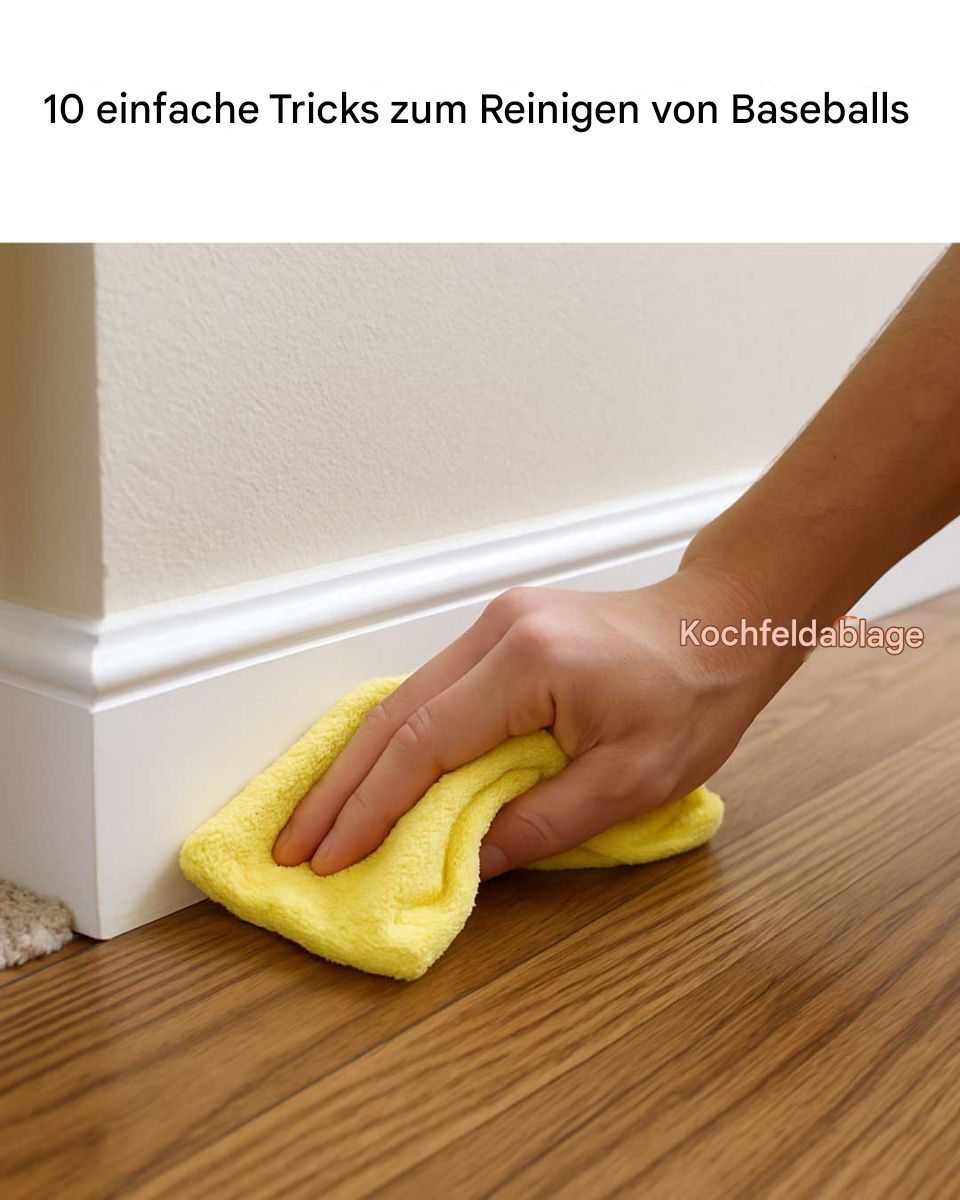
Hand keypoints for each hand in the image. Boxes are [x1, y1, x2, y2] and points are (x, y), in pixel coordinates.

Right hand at [273, 567, 795, 878]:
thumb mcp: (631, 781)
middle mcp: (497, 630)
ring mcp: (494, 623)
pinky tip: (369, 773)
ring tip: (316, 819)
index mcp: (529, 663)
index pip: (424, 742)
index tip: (330, 856)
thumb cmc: (692, 700)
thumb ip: (542, 822)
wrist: (720, 627)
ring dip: (358, 763)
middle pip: (395, 714)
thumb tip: (466, 859)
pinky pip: (431, 689)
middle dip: (340, 787)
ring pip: (403, 698)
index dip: (371, 805)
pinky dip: (395, 739)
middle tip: (291, 846)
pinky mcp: (500, 631)